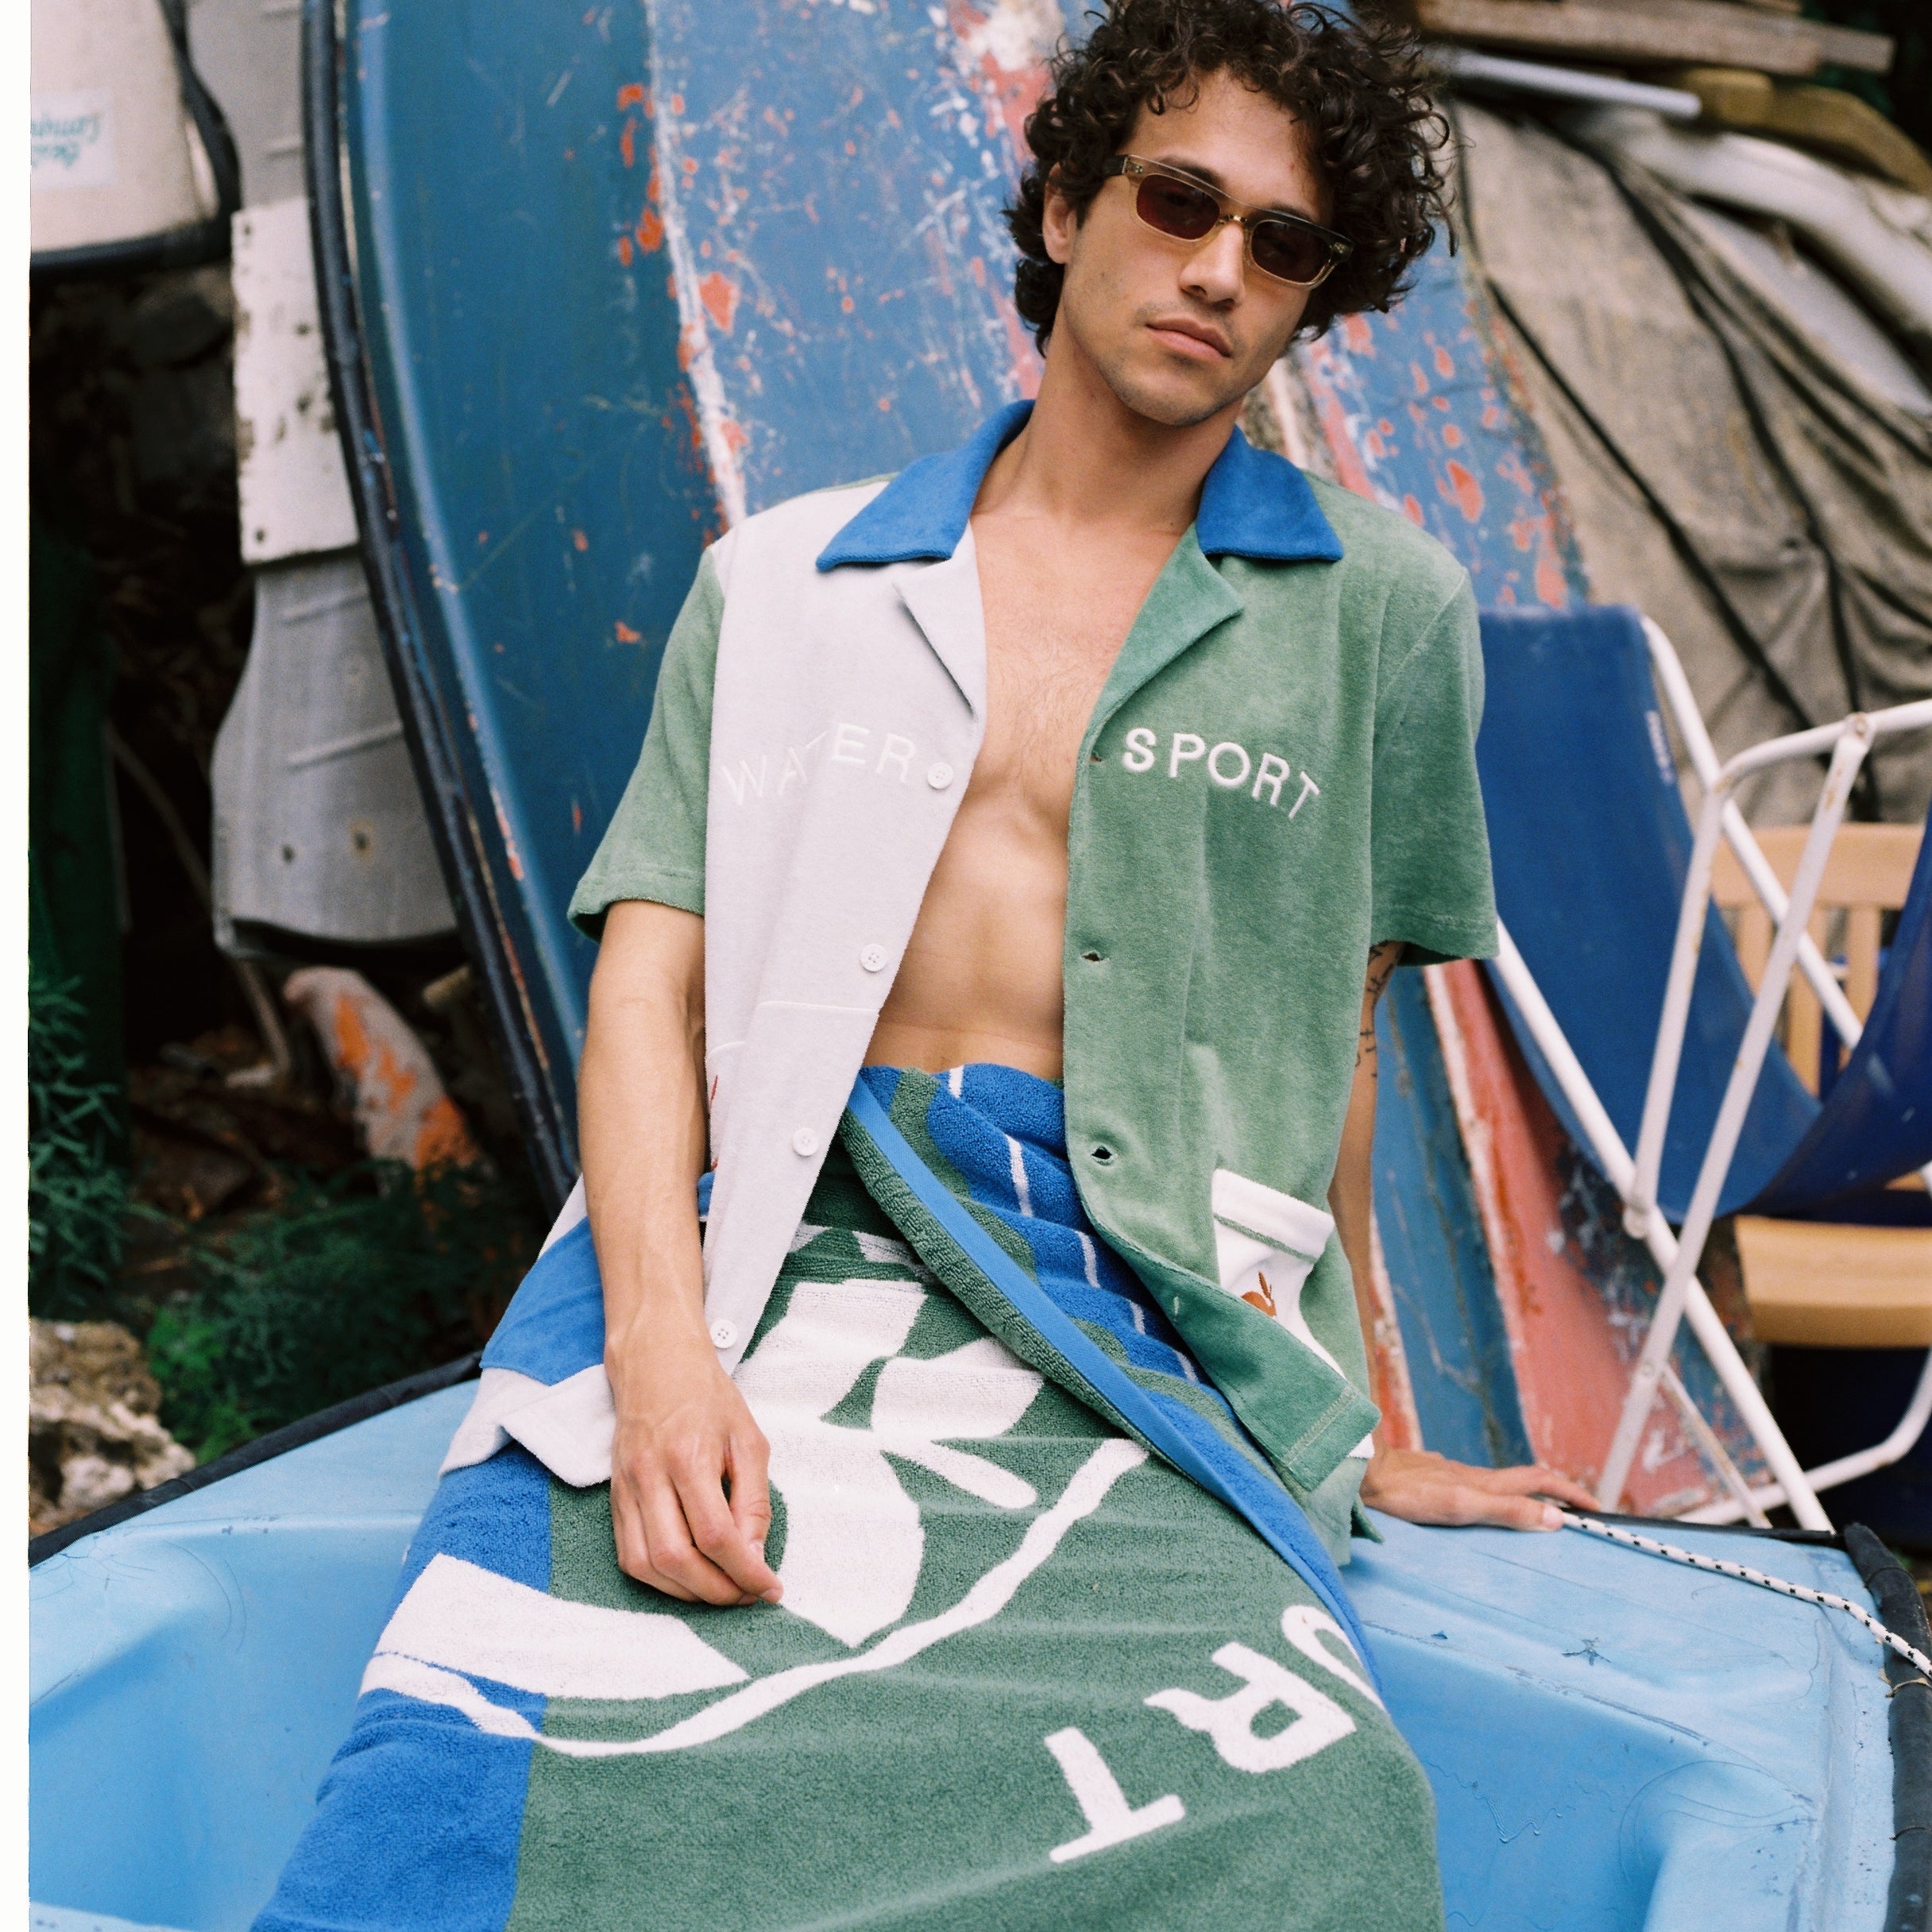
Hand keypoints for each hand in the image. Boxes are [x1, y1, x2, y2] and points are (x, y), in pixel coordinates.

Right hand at [608, 1331, 782, 1606]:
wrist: (656, 1363)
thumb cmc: (708, 1398)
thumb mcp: (748, 1440)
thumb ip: (753, 1501)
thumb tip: (755, 1557)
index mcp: (689, 1456)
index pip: (716, 1535)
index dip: (745, 1571)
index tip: (770, 1587)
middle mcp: (650, 1476)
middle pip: (676, 1558)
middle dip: (717, 1590)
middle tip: (747, 1594)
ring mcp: (626, 1488)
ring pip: (646, 1565)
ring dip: (687, 1593)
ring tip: (722, 1590)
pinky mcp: (615, 1497)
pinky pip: (629, 1555)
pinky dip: (660, 1579)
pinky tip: (690, 1579)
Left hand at [1359, 1446, 1599, 1531]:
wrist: (1363, 1472)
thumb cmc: (1408, 1493)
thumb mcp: (1463, 1507)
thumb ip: (1508, 1510)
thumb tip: (1556, 1517)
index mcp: (1485, 1483)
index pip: (1540, 1482)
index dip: (1570, 1492)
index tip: (1597, 1508)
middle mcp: (1472, 1475)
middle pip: (1523, 1479)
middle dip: (1554, 1492)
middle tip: (1575, 1509)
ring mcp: (1450, 1475)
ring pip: (1497, 1483)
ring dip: (1523, 1494)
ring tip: (1534, 1512)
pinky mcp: (1430, 1480)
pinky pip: (1472, 1486)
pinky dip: (1491, 1496)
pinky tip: (1478, 1503)